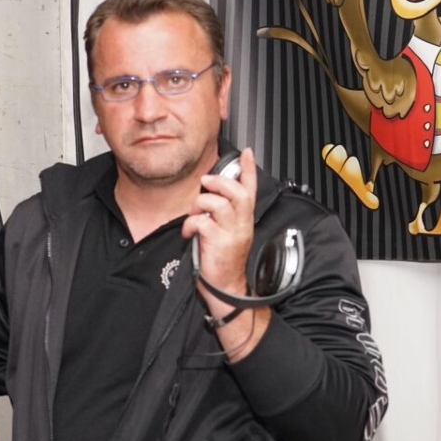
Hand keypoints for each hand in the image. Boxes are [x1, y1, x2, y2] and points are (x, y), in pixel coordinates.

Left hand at [183, 148, 257, 302]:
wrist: (226, 288)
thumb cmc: (223, 260)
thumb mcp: (228, 232)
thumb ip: (223, 214)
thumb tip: (209, 195)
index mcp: (244, 219)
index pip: (251, 189)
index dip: (249, 169)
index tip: (248, 153)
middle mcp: (242, 224)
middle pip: (238, 192)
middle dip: (219, 182)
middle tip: (206, 183)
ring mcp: (232, 233)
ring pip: (218, 204)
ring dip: (201, 204)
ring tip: (194, 214)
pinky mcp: (219, 243)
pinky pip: (202, 222)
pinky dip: (191, 224)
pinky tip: (189, 233)